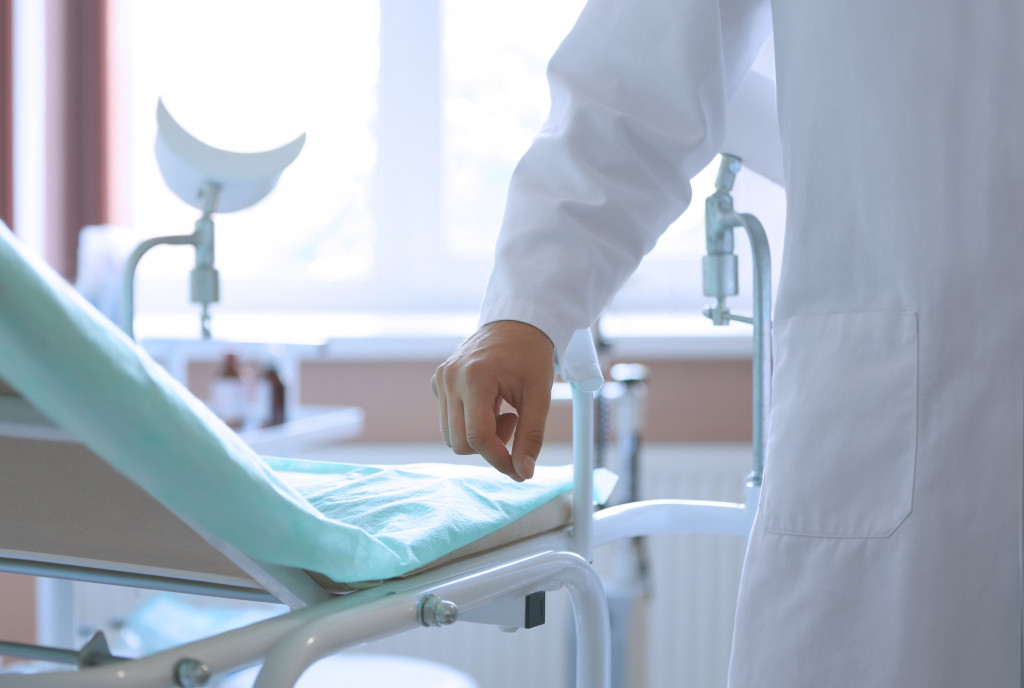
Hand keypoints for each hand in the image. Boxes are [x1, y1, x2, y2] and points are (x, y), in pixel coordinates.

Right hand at [431, 320, 554, 480]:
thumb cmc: (531, 356)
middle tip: (514, 422)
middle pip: (460, 442)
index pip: (478, 437)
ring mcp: (441, 378)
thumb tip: (524, 473)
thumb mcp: (539, 396)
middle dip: (490, 446)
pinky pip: (448, 419)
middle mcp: (450, 378)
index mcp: (475, 378)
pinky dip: (469, 422)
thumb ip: (531, 436)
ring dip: (479, 435)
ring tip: (502, 412)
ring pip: (451, 435)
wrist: (517, 324)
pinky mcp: (438, 381)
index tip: (519, 469)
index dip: (499, 460)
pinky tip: (489, 403)